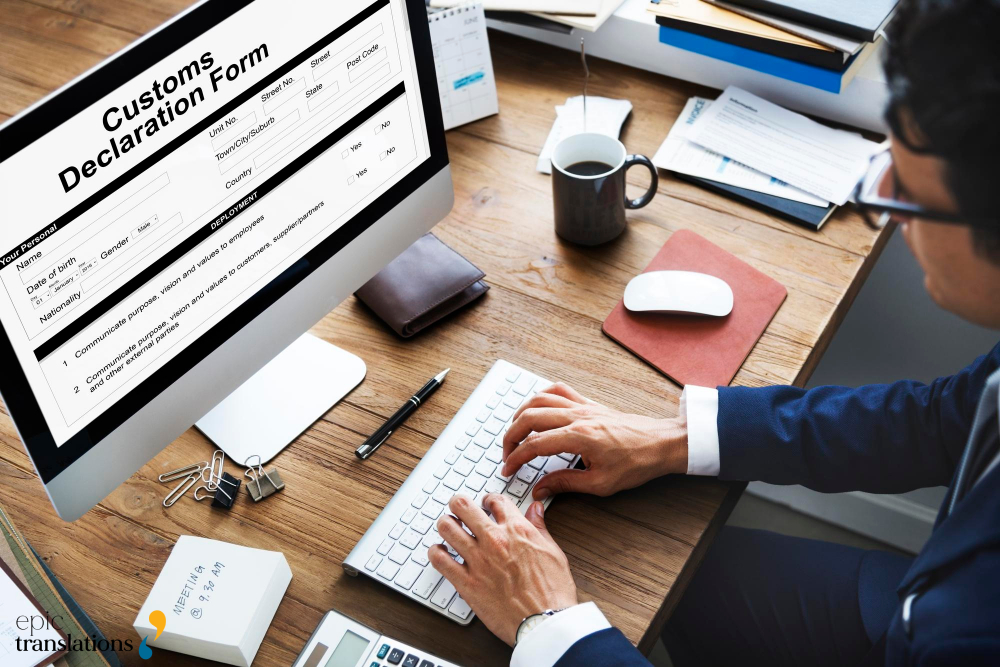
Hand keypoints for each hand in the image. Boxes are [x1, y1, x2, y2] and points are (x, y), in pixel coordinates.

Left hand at [429, 494, 577, 645]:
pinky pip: (439, 560)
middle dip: (459, 504)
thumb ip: (539, 527)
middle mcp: (494, 540)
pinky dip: (436, 553)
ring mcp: (478, 560)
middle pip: (463, 506)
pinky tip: (441, 553)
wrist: (545, 622)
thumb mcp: (553, 551)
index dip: (488, 500)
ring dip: (446, 525)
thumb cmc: (552, 592)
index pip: (495, 500)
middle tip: (459, 509)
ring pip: (447, 527)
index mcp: (517, 530)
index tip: (486, 505)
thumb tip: (534, 510)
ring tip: (449, 529)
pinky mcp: (466, 583)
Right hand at [501, 382, 687, 499]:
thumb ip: (565, 484)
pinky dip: (542, 396)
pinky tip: (537, 407)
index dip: (516, 458)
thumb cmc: (637, 463)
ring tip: (515, 432)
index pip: (534, 445)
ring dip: (521, 414)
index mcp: (579, 437)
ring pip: (540, 399)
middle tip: (506, 454)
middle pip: (529, 417)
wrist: (662, 443)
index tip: (508, 470)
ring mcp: (583, 406)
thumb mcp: (600, 483)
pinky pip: (559, 390)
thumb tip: (540, 489)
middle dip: (511, 436)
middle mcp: (578, 416)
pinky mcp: (590, 404)